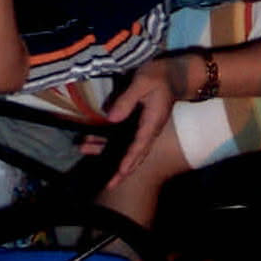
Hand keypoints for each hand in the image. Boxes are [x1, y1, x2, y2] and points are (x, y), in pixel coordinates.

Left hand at [103, 60, 186, 181]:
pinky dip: (111, 144)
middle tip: (110, 185)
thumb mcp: (143, 82)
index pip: (141, 145)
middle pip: (137, 155)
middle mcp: (149, 130)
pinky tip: (94, 143)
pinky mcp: (140, 125)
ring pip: (129, 149)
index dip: (130, 159)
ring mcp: (145, 129)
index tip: (122, 172)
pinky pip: (126, 140)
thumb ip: (127, 99)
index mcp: (152, 122)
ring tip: (86, 152)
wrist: (174, 75)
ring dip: (111, 155)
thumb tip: (111, 118)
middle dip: (123, 171)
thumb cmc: (159, 76)